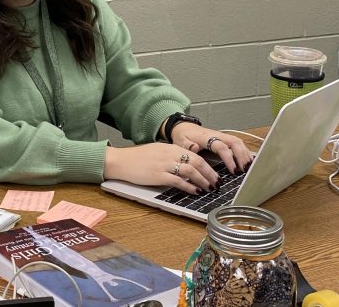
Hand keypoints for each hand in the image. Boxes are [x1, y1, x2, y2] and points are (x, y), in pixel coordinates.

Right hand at [103, 143, 220, 193]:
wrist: (121, 161)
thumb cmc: (137, 158)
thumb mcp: (158, 151)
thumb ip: (172, 155)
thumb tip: (186, 165)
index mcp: (171, 147)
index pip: (196, 155)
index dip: (208, 166)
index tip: (215, 174)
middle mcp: (170, 154)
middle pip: (197, 162)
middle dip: (210, 174)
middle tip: (217, 183)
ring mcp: (164, 164)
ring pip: (190, 171)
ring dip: (202, 181)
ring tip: (208, 188)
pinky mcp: (158, 175)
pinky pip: (178, 181)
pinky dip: (189, 186)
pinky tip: (195, 191)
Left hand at [169, 122, 252, 175]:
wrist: (183, 127)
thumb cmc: (183, 136)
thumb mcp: (180, 141)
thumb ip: (187, 146)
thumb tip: (195, 148)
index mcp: (206, 137)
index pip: (221, 146)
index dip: (229, 158)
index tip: (234, 170)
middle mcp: (216, 135)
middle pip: (234, 142)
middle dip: (241, 156)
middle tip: (244, 170)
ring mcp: (221, 136)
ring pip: (238, 142)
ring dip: (245, 154)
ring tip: (249, 167)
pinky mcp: (224, 138)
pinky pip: (237, 143)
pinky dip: (244, 151)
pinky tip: (248, 160)